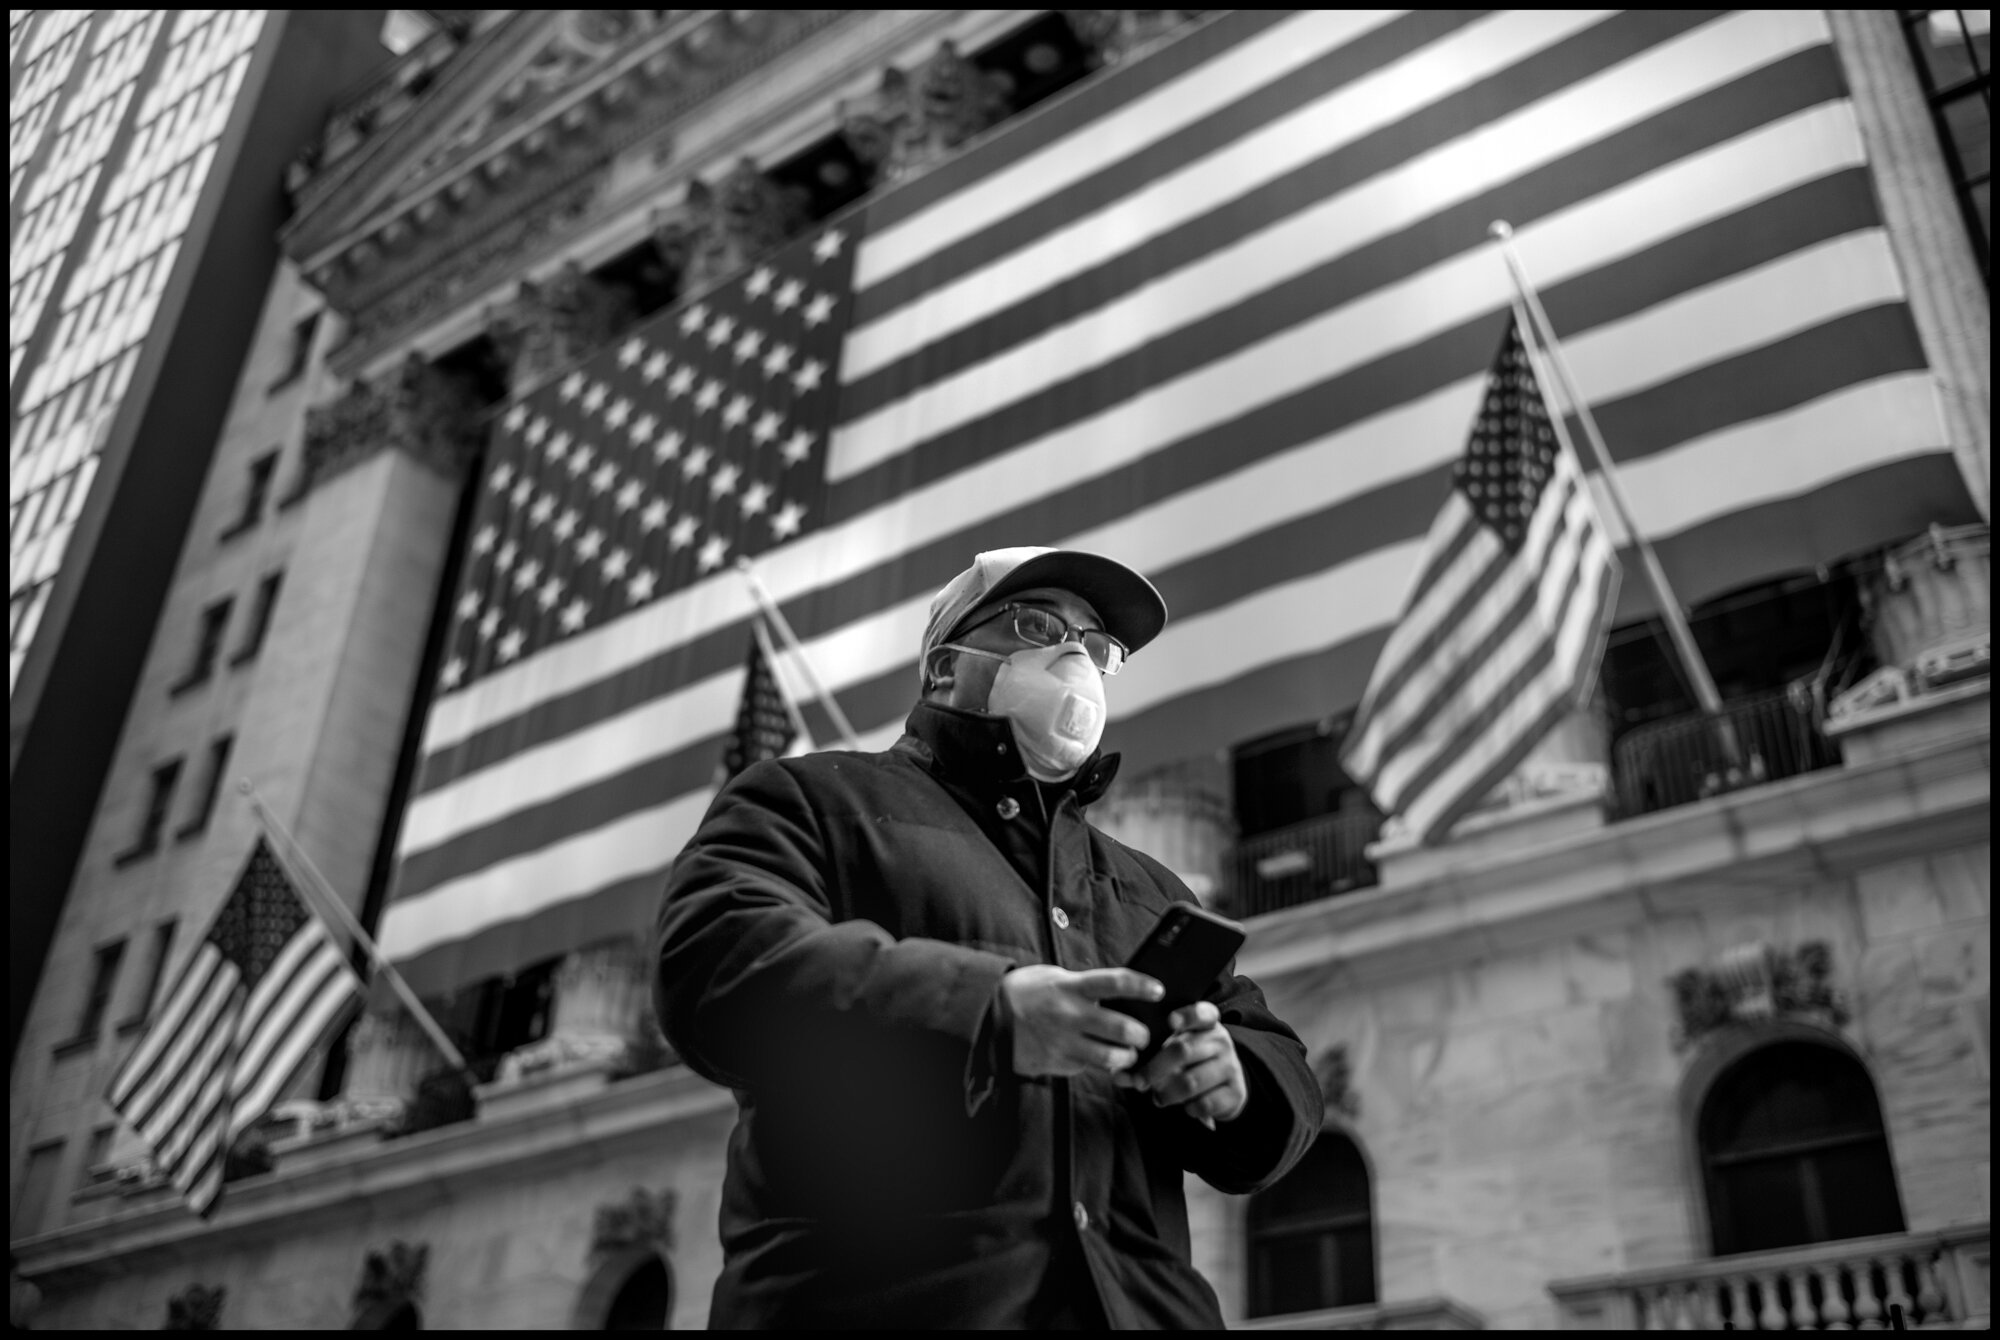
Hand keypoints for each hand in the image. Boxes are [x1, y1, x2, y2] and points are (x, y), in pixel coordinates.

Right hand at [1001, 965, 1162, 1078]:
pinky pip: (1088, 1067)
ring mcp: (1063, 1043)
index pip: (1115, 983)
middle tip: (1144, 1035)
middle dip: (1142, 1035)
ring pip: (1111, 1058)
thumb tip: (1124, 993)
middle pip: (1122, 1029)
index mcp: (1071, 986)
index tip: (1158, 990)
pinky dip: (1096, 1064)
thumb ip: (1086, 986)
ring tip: (1127, 1053)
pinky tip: (1093, 1056)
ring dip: (1126, 1057)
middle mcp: (1069, 1015)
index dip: (1142, 986)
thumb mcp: (1056, 978)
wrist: (988, 1017)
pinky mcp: (1057, 1064)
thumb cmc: (1028, 992)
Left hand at [1115, 1001, 1247, 1124]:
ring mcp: (1230, 1066)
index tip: (1169, 1021)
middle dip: (1155, 1068)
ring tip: (1159, 1098)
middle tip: (1140, 1082)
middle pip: (1183, 1050)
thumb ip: (1146, 1060)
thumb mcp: (1174, 1054)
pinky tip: (1185, 1106)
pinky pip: (1204, 1103)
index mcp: (1206, 1024)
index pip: (1202, 1013)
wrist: (1228, 1086)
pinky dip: (1188, 1108)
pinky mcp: (1235, 1093)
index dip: (1187, 1016)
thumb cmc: (1190, 1064)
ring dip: (1167, 1094)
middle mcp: (1221, 1041)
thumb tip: (1118, 1075)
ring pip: (1190, 1082)